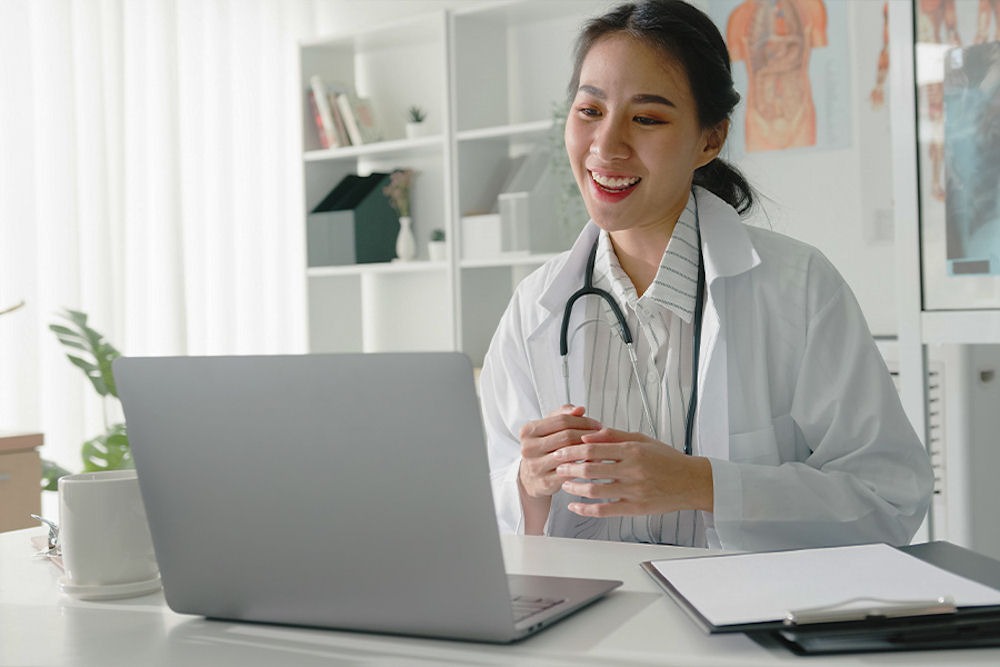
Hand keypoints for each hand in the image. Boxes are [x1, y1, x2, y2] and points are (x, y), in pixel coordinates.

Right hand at [517, 405, 600, 499]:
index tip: (597, 424)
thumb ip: (563, 414)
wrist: (530, 478)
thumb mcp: (548, 428)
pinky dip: (585, 465)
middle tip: (602, 437)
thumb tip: (580, 409)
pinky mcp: (545, 482)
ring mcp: (536, 466)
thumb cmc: (543, 449)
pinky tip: (593, 462)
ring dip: (589, 450)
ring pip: (570, 454)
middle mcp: (528, 448)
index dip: (583, 421)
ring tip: (600, 448)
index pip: (562, 420)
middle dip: (588, 435)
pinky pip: (571, 471)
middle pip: (567, 436)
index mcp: (527, 431)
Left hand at [554, 427, 713, 516]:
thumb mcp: (642, 440)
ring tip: (564, 485)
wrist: (692, 482)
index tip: (560, 451)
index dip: (572, 450)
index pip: (593, 448)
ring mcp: (633, 490)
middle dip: (568, 468)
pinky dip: (586, 509)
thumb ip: (615, 436)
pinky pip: (605, 510)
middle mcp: (632, 470)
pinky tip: (575, 506)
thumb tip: (589, 434)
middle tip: (557, 467)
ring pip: (594, 490)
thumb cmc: (667, 460)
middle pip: (590, 469)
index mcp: (632, 450)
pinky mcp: (635, 508)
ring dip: (574, 488)